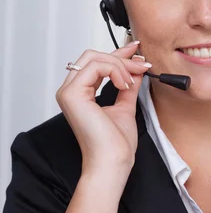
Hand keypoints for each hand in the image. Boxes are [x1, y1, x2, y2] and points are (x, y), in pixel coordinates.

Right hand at [56, 42, 151, 172]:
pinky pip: (95, 66)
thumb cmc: (115, 144)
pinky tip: (125, 84)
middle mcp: (71, 91)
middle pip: (92, 56)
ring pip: (93, 57)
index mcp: (81, 94)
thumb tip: (136, 70)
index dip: (118, 53)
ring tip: (133, 79)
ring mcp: (69, 92)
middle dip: (120, 57)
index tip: (136, 50)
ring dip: (120, 64)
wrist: (112, 162)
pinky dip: (115, 70)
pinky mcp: (72, 94)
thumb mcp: (126, 107)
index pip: (96, 63)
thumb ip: (128, 86)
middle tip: (141, 65)